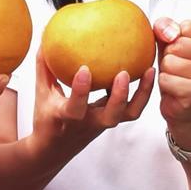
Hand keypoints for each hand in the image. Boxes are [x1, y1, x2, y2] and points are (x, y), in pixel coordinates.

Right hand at [30, 51, 154, 149]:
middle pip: (111, 116)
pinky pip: (132, 108)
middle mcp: (89, 122)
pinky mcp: (113, 119)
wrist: (53, 150)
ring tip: (149, 70)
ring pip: (129, 113)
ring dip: (141, 93)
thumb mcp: (41, 94)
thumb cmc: (46, 120)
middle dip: (120, 96)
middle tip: (124, 73)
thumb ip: (45, 68)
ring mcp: (104, 123)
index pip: (75, 107)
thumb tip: (45, 39)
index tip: (84, 69)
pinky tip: (146, 70)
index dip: (80, 90)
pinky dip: (141, 92)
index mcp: (68, 118)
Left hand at [154, 17, 190, 144]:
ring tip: (177, 78)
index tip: (182, 52)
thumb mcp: (170, 43)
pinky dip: (165, 84)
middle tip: (178, 69)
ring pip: (170, 62)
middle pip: (176, 45)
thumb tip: (169, 32)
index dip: (174, 39)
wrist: (186, 109)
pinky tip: (175, 89)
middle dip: (169, 57)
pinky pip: (167, 79)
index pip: (185, 27)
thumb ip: (165, 26)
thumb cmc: (179, 73)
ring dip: (166, 72)